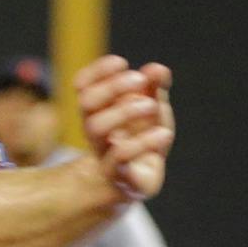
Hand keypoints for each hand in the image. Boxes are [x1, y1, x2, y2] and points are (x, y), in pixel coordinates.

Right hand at [73, 55, 173, 200]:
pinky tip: (164, 133)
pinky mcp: (119, 175)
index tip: (122, 62)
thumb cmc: (142, 141)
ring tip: (151, 105)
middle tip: (140, 80)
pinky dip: (144, 142)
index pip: (83, 85)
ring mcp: (103, 153)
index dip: (98, 71)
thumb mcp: (153, 113)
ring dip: (124, 110)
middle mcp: (95, 131)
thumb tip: (158, 69)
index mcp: (98, 111)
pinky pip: (120, 156)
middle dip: (112, 86)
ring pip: (96, 127)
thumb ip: (155, 90)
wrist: (136, 184)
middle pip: (87, 102)